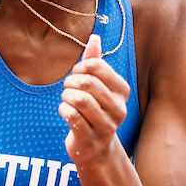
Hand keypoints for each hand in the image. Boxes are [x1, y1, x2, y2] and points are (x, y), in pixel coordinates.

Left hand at [59, 34, 130, 161]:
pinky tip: (65, 111)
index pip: (97, 66)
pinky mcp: (91, 140)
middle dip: (70, 82)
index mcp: (122, 90)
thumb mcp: (97, 86)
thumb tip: (94, 37)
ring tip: (66, 99)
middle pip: (87, 83)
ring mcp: (107, 126)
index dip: (80, 66)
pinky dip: (63, 110)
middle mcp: (119, 108)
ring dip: (66, 96)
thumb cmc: (94, 110)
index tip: (76, 73)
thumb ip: (95, 61)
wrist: (95, 148)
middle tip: (67, 88)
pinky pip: (72, 117)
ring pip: (80, 100)